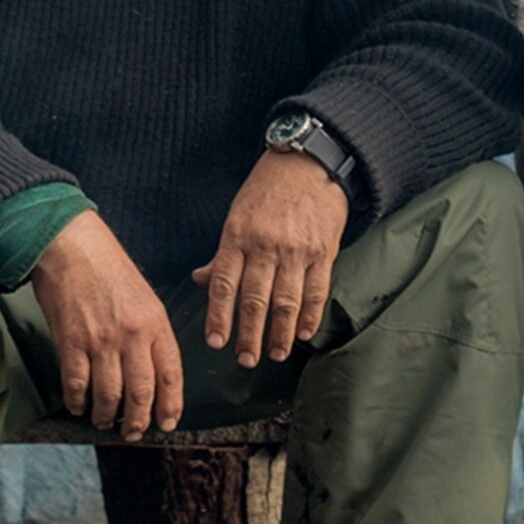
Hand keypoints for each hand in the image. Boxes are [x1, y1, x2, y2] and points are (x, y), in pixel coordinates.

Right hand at [29, 210, 183, 440]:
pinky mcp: (72, 341)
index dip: (171, 405)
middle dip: (139, 420)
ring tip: (105, 421)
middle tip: (134, 432)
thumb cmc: (106, 265)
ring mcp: (101, 340)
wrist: (70, 244)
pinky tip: (78, 405)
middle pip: (141, 392)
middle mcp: (131, 335)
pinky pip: (76, 383)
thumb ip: (150, 329)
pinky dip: (77, 400)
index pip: (170, 374)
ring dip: (107, 415)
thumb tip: (152, 364)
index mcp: (155, 322)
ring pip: (109, 394)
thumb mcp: (143, 294)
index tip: (168, 423)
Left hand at [194, 151, 350, 368]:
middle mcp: (265, 245)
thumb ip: (222, 254)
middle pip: (255, 299)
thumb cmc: (267, 190)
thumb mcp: (237, 215)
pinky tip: (306, 332)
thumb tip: (199, 279)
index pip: (223, 284)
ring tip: (277, 354)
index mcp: (237, 236)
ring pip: (286, 300)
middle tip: (246, 360)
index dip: (219, 316)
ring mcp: (296, 249)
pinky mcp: (323, 251)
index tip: (216, 342)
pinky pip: (317, 290)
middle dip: (250, 334)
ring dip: (281, 332)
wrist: (309, 163)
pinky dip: (311, 315)